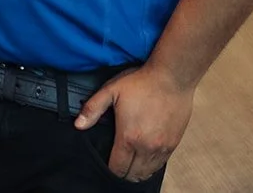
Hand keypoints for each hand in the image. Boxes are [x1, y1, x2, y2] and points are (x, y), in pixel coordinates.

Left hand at [73, 63, 194, 182]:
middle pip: (133, 175)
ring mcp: (162, 147)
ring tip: (130, 164)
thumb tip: (78, 125)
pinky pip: (161, 165)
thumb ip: (92, 109)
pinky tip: (145, 159)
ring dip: (138, 172)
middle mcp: (147, 147)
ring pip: (148, 172)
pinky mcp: (173, 144)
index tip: (108, 163)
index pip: (118, 168)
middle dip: (123, 173)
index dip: (110, 169)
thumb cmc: (142, 82)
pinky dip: (151, 166)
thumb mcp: (111, 90)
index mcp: (129, 137)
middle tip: (118, 164)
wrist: (172, 77)